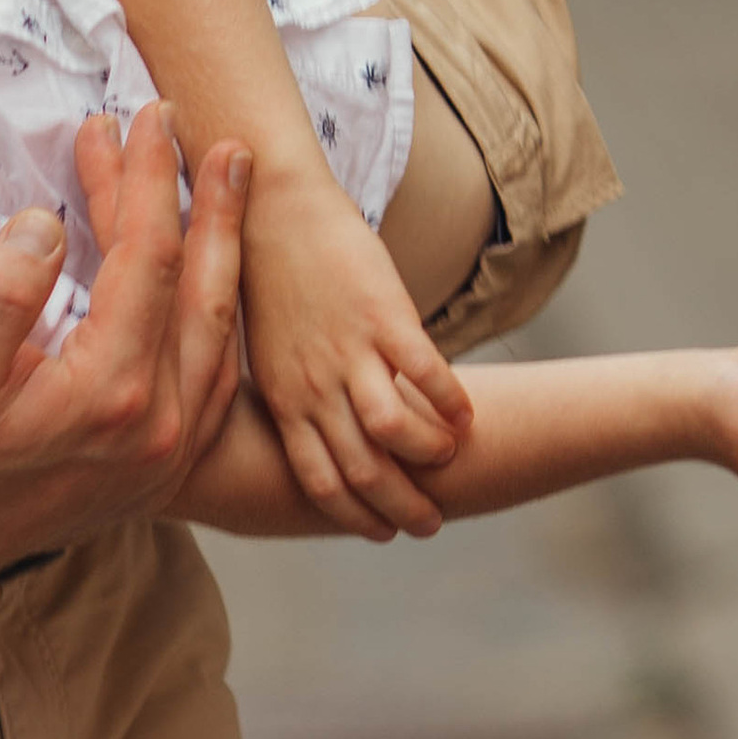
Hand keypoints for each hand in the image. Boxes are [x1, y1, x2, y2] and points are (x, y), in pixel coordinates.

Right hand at [0, 108, 240, 604]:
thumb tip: (45, 222)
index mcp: (112, 396)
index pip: (149, 260)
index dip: (145, 180)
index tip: (134, 118)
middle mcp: (161, 426)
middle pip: (201, 285)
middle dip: (200, 196)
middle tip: (192, 126)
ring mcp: (173, 450)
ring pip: (221, 327)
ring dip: (224, 244)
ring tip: (226, 175)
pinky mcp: (169, 462)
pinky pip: (219, 371)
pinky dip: (222, 306)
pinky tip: (216, 267)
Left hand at [238, 165, 473, 539]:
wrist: (270, 207)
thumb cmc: (270, 277)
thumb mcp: (269, 352)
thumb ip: (296, 393)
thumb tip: (323, 429)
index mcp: (283, 399)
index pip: (319, 481)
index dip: (354, 514)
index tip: (382, 531)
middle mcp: (314, 385)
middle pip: (364, 471)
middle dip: (402, 507)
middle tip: (430, 521)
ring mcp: (348, 351)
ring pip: (394, 432)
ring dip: (430, 455)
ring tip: (452, 457)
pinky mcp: (382, 314)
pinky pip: (427, 374)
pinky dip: (452, 402)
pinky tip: (468, 413)